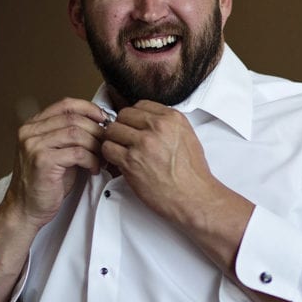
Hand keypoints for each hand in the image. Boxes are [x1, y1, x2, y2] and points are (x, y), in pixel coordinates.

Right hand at [1, 97, 109, 231]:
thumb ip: (71, 136)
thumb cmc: (43, 183)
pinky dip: (92, 160)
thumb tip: (100, 126)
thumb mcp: (57, 153)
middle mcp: (30, 132)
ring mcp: (34, 145)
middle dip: (96, 131)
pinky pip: (78, 153)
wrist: (25, 208)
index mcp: (33, 126)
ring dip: (96, 146)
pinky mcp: (43, 161)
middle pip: (74, 119)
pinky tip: (94, 168)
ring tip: (101, 158)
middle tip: (107, 144)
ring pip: (77, 134)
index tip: (104, 118)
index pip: (65, 105)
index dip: (89, 108)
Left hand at [101, 100, 222, 226]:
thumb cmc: (192, 173)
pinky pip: (108, 148)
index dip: (135, 117)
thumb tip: (149, 122)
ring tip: (122, 151)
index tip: (135, 126)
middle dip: (123, 127)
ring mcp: (143, 143)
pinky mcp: (131, 161)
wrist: (194, 197)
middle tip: (127, 140)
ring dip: (114, 141)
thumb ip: (168, 125)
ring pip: (112, 130)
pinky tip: (119, 161)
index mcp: (172, 118)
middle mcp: (157, 127)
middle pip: (124, 115)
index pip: (141, 105)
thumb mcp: (187, 137)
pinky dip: (110, 155)